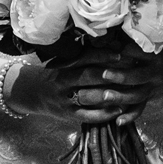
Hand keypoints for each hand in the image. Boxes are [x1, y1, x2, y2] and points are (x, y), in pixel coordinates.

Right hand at [10, 46, 162, 123]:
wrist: (31, 93)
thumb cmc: (56, 75)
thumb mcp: (65, 63)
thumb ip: (84, 59)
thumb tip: (114, 47)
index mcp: (64, 65)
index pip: (85, 57)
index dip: (103, 55)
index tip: (121, 53)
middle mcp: (64, 80)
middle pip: (89, 75)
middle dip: (111, 74)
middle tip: (131, 72)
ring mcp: (65, 98)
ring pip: (89, 96)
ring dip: (110, 95)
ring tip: (129, 92)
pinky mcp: (67, 115)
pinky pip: (87, 116)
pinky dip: (104, 114)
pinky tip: (118, 111)